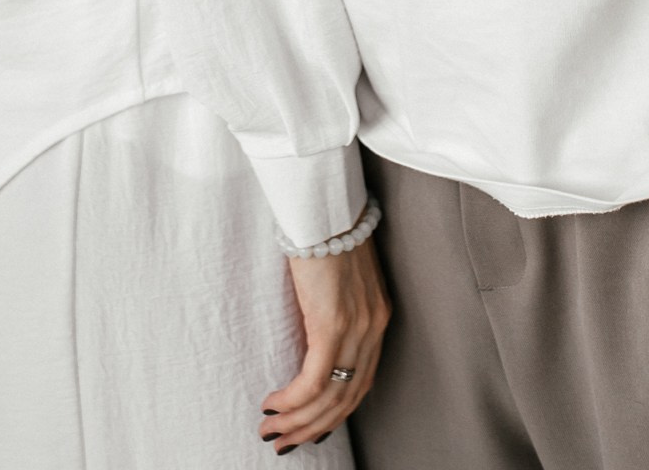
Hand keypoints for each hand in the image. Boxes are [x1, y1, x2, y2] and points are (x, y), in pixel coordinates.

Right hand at [259, 236, 390, 449]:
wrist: (326, 206)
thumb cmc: (327, 232)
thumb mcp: (341, 278)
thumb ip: (336, 309)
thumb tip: (313, 335)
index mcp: (377, 318)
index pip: (362, 383)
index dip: (336, 412)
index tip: (311, 428)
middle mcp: (373, 329)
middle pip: (347, 399)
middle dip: (313, 427)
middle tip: (285, 442)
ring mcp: (356, 329)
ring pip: (329, 397)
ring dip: (297, 421)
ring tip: (271, 430)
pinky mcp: (332, 325)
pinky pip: (313, 381)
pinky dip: (291, 401)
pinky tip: (273, 406)